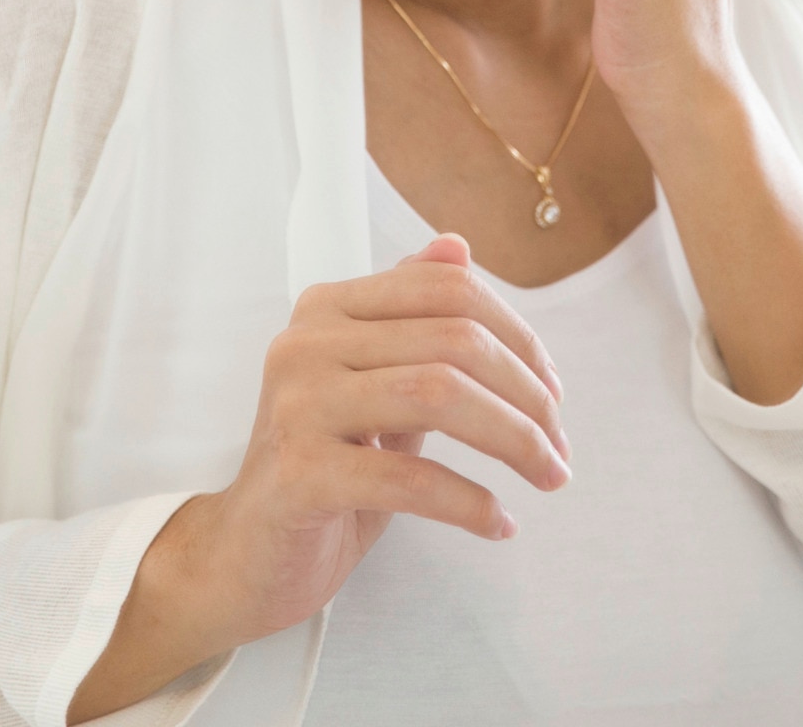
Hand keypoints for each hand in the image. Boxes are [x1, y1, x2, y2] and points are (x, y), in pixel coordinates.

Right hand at [68, 236, 567, 720]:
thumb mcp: (374, 388)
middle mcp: (306, 342)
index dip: (517, 335)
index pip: (446, 289)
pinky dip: (470, 502)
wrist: (242, 557)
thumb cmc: (322, 472)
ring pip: (440, 395)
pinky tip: (498, 523)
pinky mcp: (300, 472)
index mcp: (326, 309)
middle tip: (560, 448)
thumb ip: (412, 322)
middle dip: (528, 396)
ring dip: (515, 440)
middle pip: (454, 341)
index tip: (553, 391)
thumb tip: (457, 246)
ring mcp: (298, 404)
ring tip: (549, 476)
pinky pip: (410, 477)